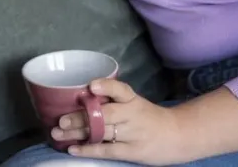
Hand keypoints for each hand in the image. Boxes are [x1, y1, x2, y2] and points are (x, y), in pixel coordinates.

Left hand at [52, 79, 185, 165]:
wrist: (178, 135)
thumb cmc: (150, 117)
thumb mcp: (136, 103)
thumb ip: (114, 101)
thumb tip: (81, 99)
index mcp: (133, 100)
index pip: (121, 90)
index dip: (107, 87)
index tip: (91, 86)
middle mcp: (132, 115)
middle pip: (104, 115)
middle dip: (81, 117)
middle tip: (61, 118)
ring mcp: (132, 134)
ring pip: (102, 133)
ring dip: (78, 133)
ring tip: (58, 133)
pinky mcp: (132, 151)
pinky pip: (107, 151)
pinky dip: (88, 149)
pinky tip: (73, 149)